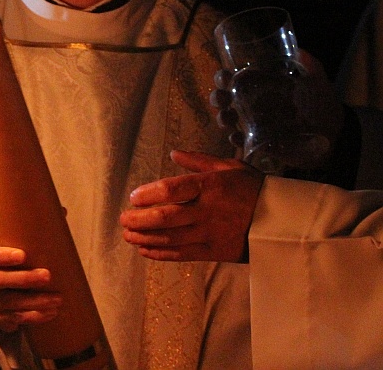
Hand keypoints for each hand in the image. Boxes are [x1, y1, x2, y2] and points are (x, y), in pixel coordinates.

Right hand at [0, 245, 61, 332]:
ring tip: (57, 298)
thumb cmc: (7, 264)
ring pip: (10, 303)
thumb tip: (48, 242)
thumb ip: (17, 247)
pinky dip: (35, 316)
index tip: (22, 255)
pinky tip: (51, 311)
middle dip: (24, 279)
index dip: (2, 256)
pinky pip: (16, 318)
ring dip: (35, 301)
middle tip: (47, 276)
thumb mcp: (4, 253)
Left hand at [119, 150, 264, 261]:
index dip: (148, 194)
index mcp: (211, 186)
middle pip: (166, 217)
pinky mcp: (214, 252)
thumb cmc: (253, 190)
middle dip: (139, 219)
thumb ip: (199, 161)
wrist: (284, 222)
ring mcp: (211, 234)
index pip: (172, 190)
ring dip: (145, 238)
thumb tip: (175, 153)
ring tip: (129, 235)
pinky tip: (145, 250)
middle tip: (123, 219)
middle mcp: (208, 211)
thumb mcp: (230, 167)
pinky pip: (182, 254)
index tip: (133, 197)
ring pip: (170, 238)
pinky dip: (161, 253)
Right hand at [209, 49, 343, 163]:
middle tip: (223, 98)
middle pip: (225, 98)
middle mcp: (253, 104)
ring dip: (222, 118)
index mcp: (262, 87)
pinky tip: (238, 137)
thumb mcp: (319, 84)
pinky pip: (241, 141)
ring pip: (228, 119)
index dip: (223, 77)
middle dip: (218, 97)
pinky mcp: (260, 143)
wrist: (335, 136)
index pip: (234, 79)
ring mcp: (255, 124)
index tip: (225, 76)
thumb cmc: (323, 107)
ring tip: (229, 119)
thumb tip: (299, 51)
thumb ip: (311, 66)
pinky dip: (235, 139)